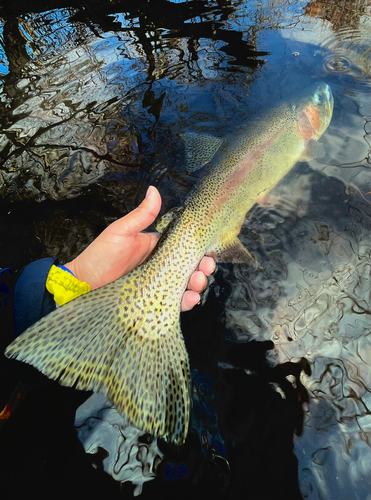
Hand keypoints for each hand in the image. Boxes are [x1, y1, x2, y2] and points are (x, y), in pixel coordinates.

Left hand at [65, 186, 214, 311]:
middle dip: (203, 268)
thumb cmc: (100, 255)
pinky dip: (186, 301)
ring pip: (186, 284)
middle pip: (190, 266)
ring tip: (197, 283)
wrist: (85, 283)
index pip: (185, 246)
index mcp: (156, 246)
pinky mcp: (154, 299)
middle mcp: (161, 265)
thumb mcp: (121, 231)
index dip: (199, 248)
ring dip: (197, 284)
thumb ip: (142, 215)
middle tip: (204, 269)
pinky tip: (190, 299)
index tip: (207, 251)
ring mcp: (159, 283)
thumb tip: (154, 190)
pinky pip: (174, 301)